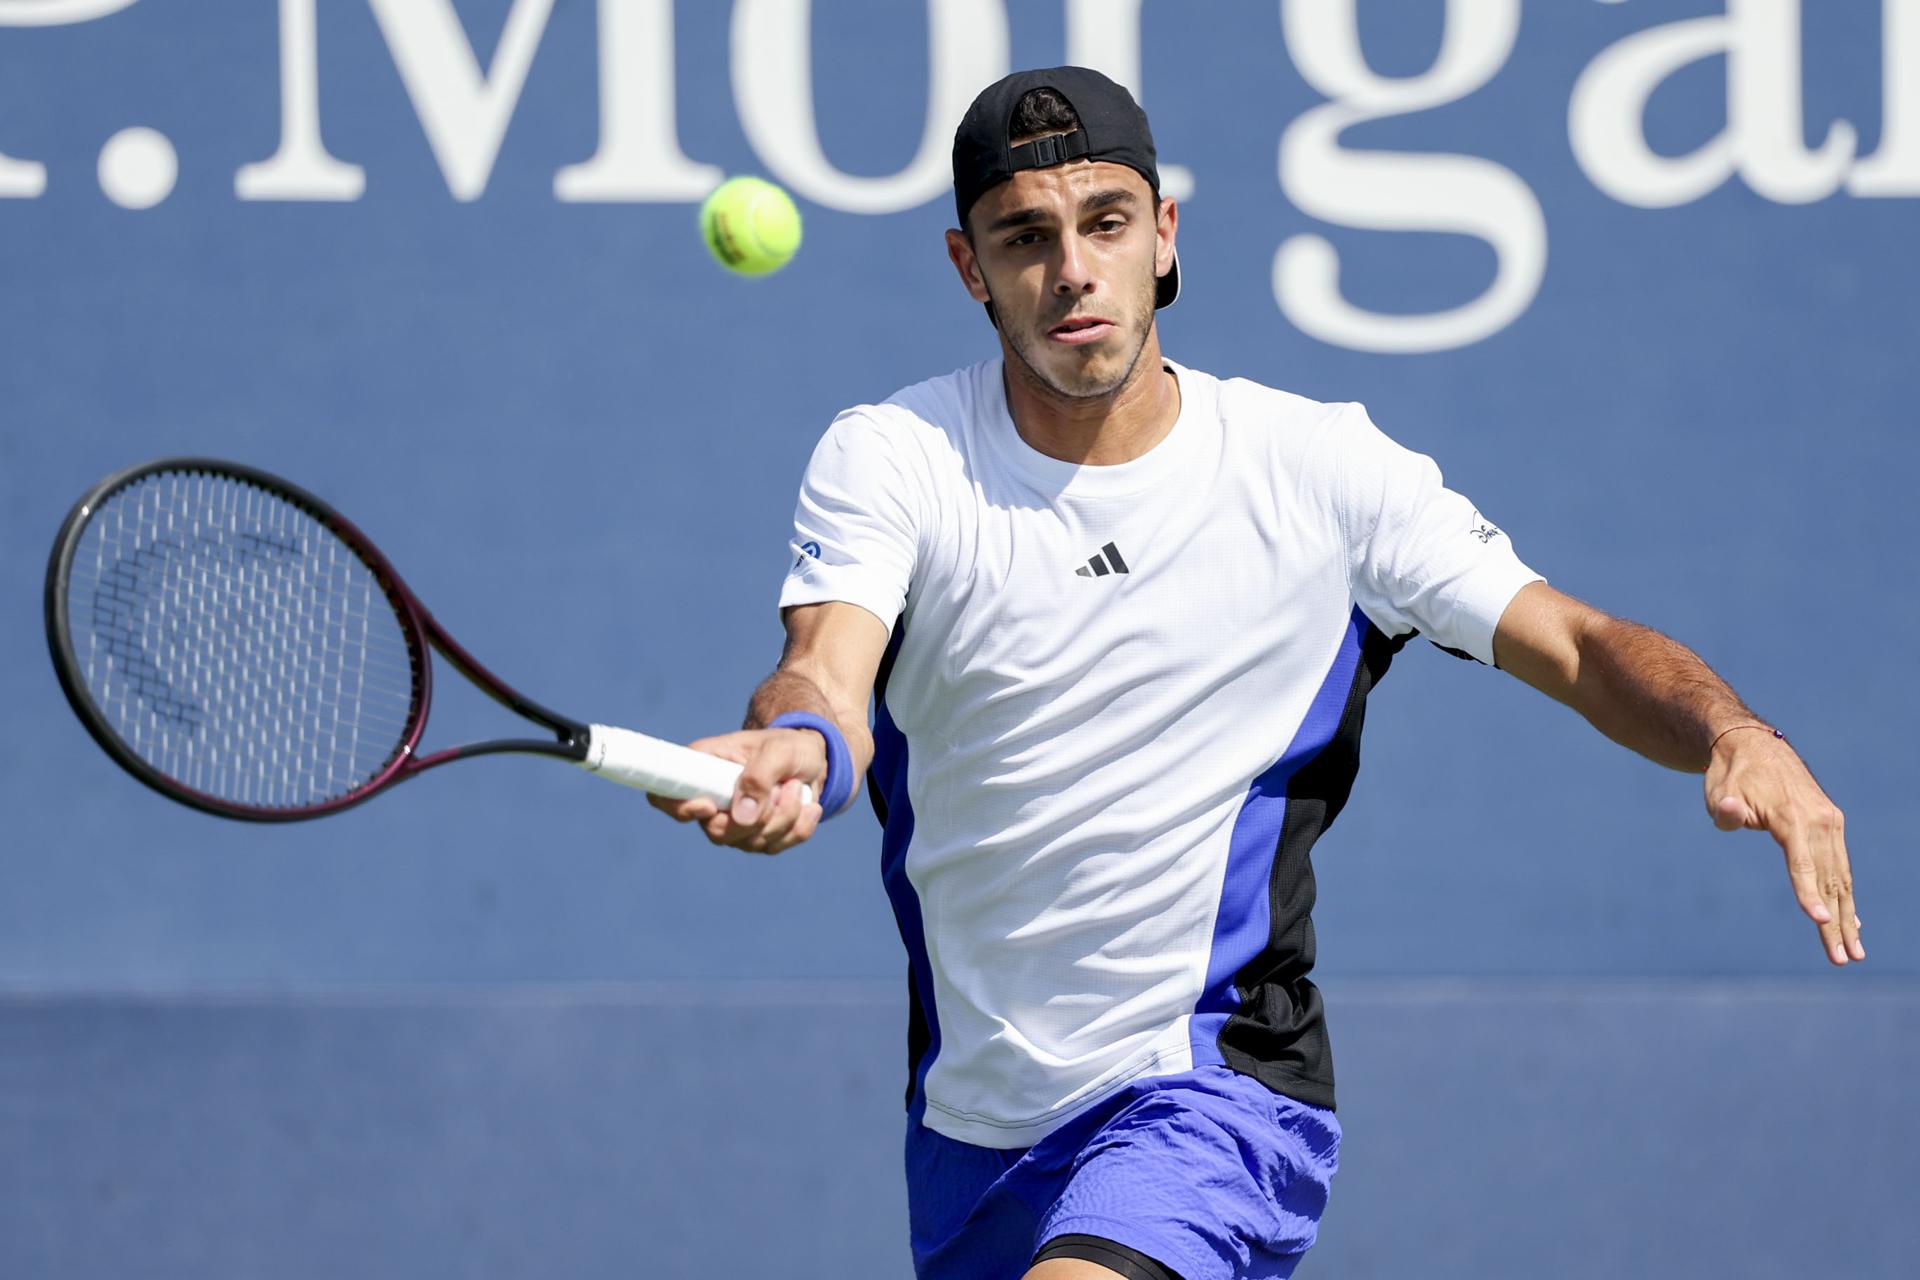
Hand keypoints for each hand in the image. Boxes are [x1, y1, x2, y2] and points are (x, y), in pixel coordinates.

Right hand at [646, 727, 826, 853]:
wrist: (813, 759)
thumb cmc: (790, 746)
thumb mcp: (780, 750)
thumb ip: (758, 778)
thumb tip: (741, 818)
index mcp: (701, 767)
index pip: (664, 796)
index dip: (679, 809)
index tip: (709, 805)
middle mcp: (711, 799)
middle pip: (715, 832)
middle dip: (759, 817)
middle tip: (785, 787)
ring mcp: (732, 823)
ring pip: (750, 842)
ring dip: (785, 817)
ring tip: (797, 786)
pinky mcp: (756, 837)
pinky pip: (774, 846)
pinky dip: (798, 828)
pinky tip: (808, 806)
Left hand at [1706, 729, 1862, 965]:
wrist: (1752, 745)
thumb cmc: (1730, 776)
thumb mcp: (1720, 791)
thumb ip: (1726, 809)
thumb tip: (1730, 811)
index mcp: (1792, 816)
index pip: (1802, 863)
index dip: (1808, 893)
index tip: (1819, 921)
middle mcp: (1819, 821)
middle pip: (1830, 880)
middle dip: (1836, 923)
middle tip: (1843, 959)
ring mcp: (1830, 822)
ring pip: (1841, 877)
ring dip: (1848, 916)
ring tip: (1854, 952)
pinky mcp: (1831, 824)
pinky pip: (1841, 866)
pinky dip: (1846, 894)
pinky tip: (1853, 922)